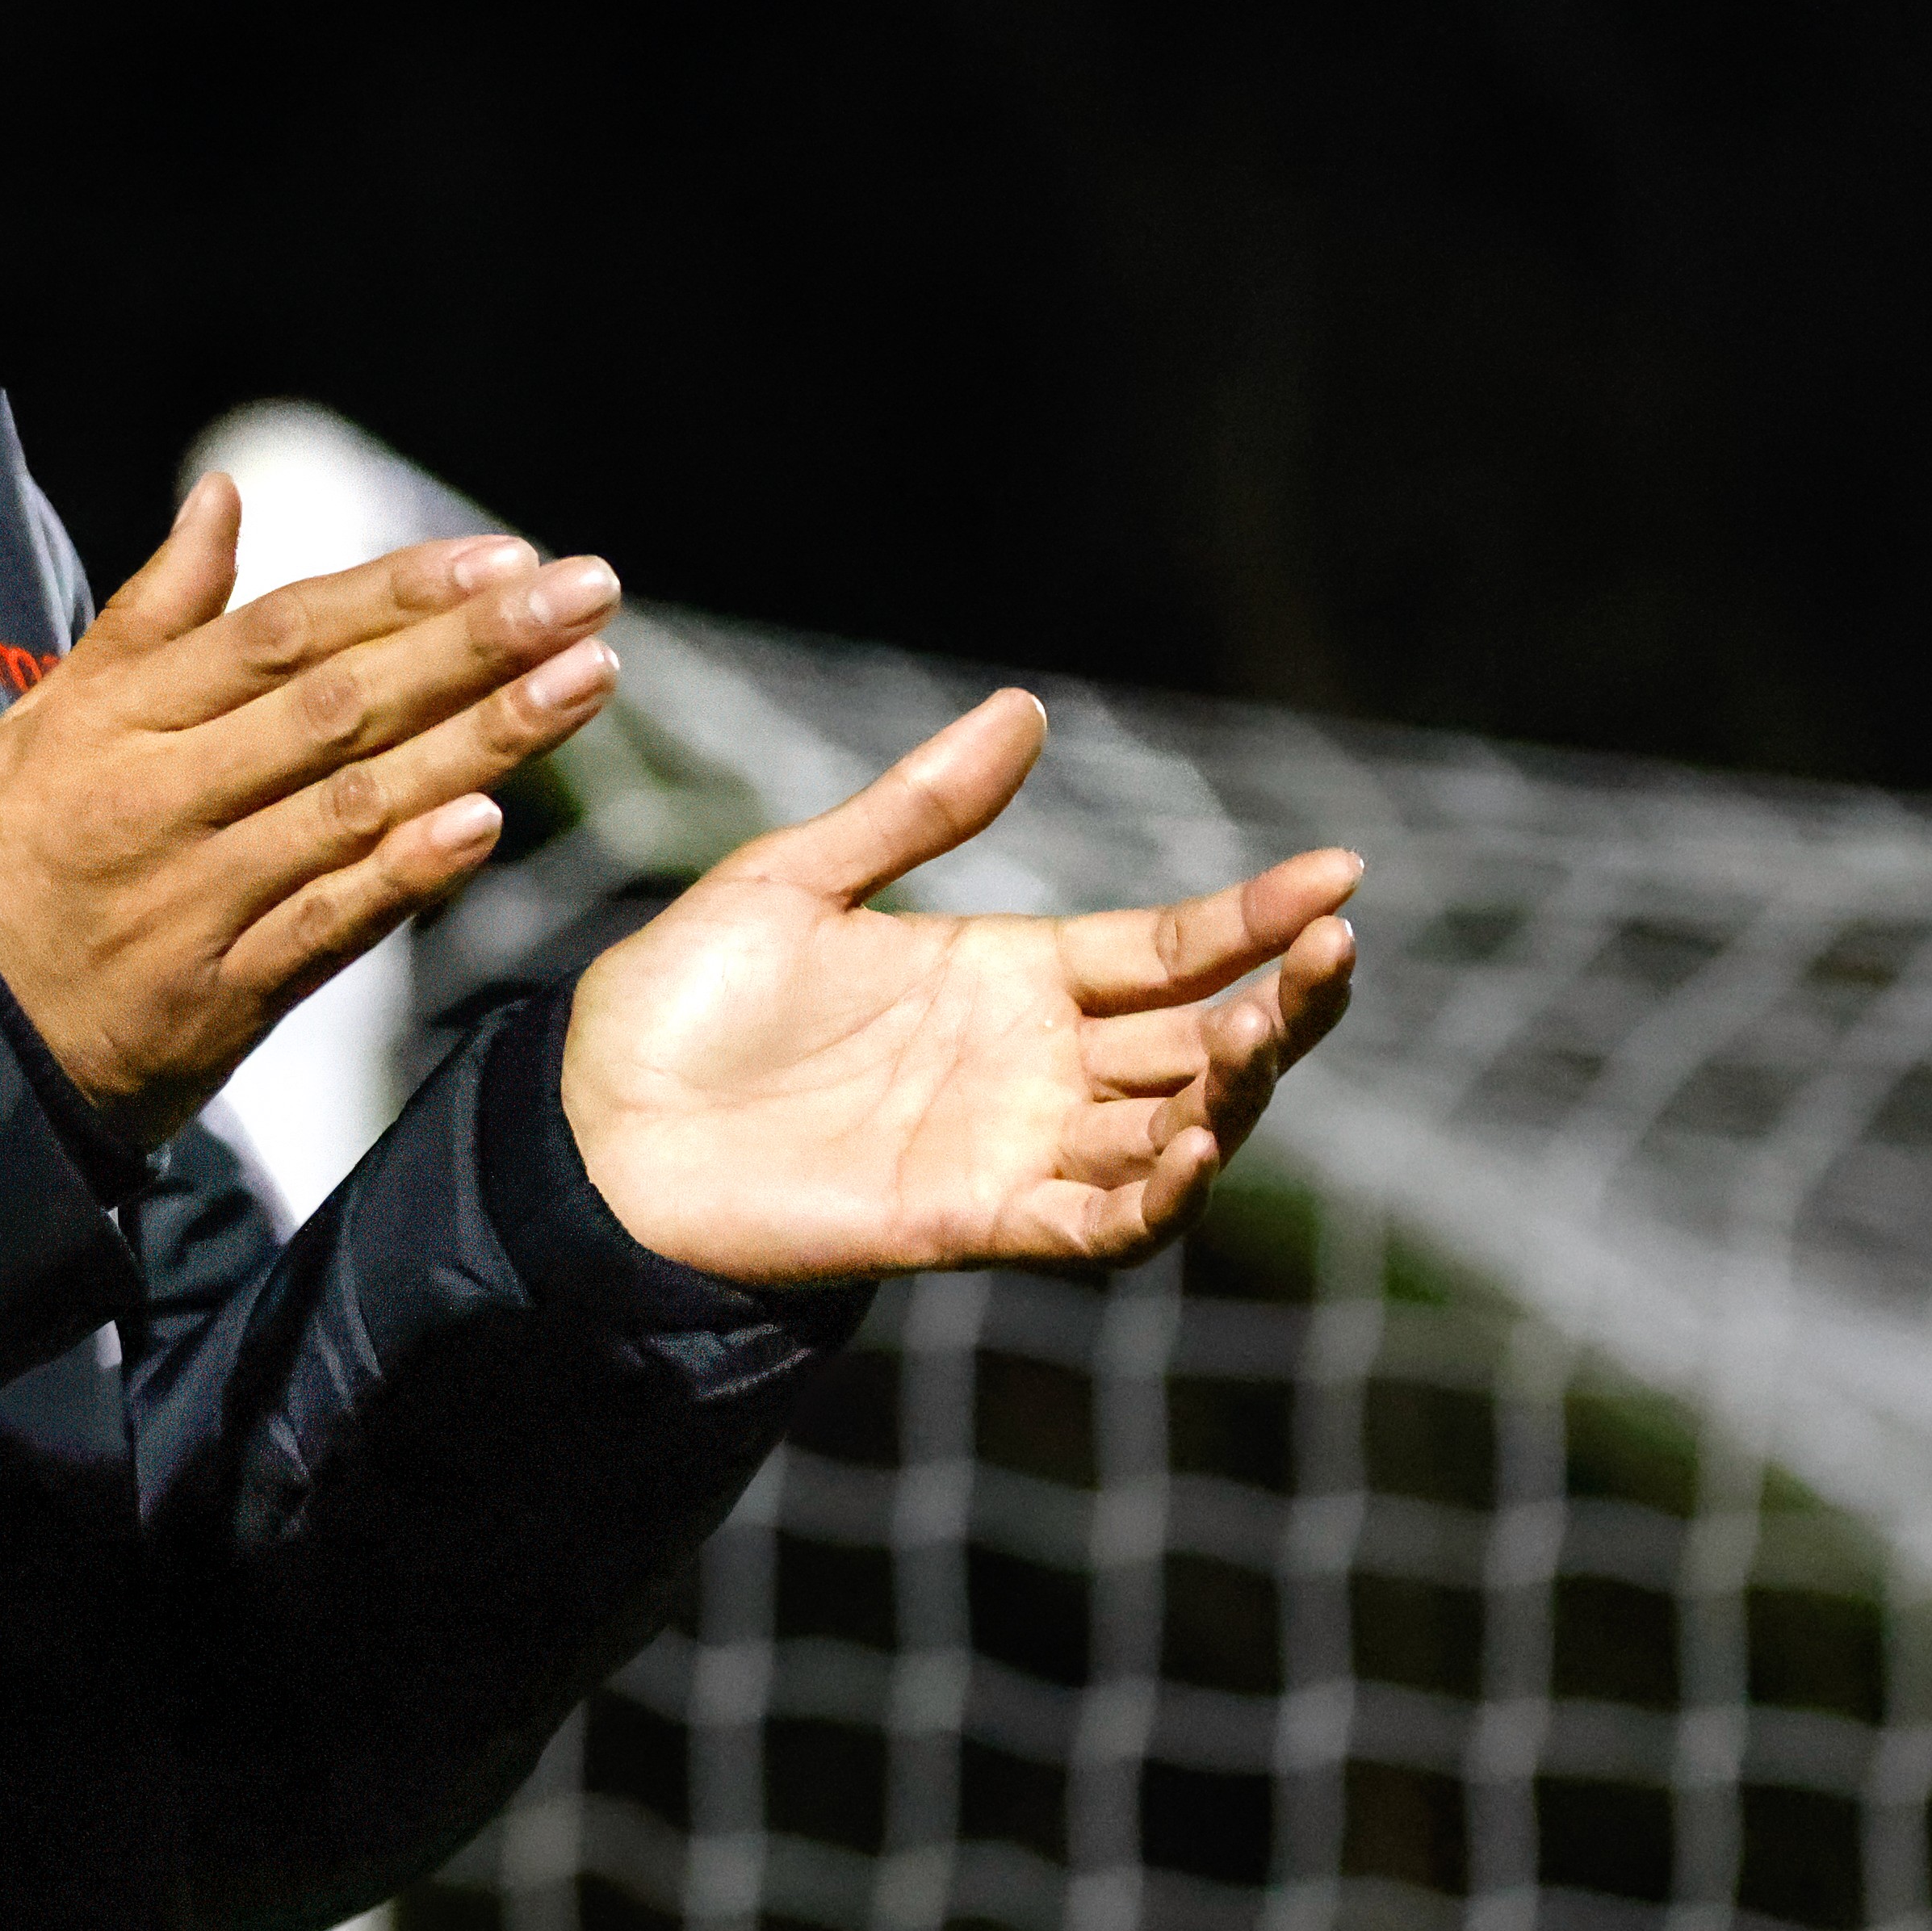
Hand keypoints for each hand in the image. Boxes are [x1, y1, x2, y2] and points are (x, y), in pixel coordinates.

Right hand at [0, 472, 630, 1150]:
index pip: (279, 635)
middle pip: (335, 708)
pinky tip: (486, 823)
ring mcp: (196, 899)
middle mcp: (160, 800)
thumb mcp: (47, 718)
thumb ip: (148, 615)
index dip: (396, 592)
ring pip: (352, 807)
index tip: (502, 557)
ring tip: (584, 682)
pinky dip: (404, 874)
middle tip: (583, 595)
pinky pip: (327, 925)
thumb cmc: (16, 857)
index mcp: (117, 721)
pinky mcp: (224, 993)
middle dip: (472, 646)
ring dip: (480, 742)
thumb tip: (222, 498)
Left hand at [560, 688, 1360, 1279]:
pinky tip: (1195, 1143)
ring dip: (1238, 1091)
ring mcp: (1011, 1144)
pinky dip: (1158, 1192)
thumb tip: (1026, 709)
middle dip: (1280, 1001)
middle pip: (1200, 1037)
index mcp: (1011, 973)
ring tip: (1264, 1029)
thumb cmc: (679, 1000)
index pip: (1170, 947)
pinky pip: (1099, 1221)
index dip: (1257, 916)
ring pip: (1176, 1128)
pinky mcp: (972, 1219)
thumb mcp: (797, 878)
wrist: (591, 1120)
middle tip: (1334, 950)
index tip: (1340, 873)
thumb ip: (918, 807)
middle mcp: (1033, 1063)